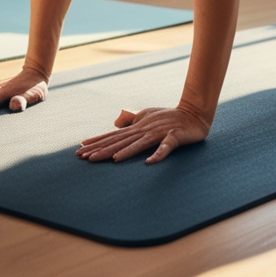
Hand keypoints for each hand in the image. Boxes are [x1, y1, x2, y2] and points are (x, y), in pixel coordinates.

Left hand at [76, 105, 209, 164]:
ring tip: (111, 160)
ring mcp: (159, 133)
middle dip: (102, 149)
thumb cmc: (170, 116)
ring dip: (125, 152)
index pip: (114, 135)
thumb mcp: (148, 116)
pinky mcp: (174, 137)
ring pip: (139, 144)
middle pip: (121, 141)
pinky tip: (149, 163)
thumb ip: (132, 120)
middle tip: (84, 157)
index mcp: (138, 127)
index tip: (80, 150)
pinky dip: (158, 154)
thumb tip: (116, 123)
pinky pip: (165, 147)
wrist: (194, 113)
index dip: (98, 142)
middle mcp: (145, 129)